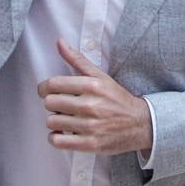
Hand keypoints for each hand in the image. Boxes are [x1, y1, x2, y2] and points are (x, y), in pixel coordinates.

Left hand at [37, 39, 152, 154]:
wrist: (140, 124)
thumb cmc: (117, 98)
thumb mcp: (100, 76)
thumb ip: (77, 59)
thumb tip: (59, 41)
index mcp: (92, 86)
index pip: (53, 84)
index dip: (43, 88)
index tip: (46, 91)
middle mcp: (90, 105)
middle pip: (50, 103)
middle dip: (51, 104)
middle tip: (60, 105)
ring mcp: (90, 126)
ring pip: (52, 122)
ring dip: (55, 121)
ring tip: (64, 119)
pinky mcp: (89, 144)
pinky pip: (58, 141)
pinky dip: (56, 138)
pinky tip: (63, 133)